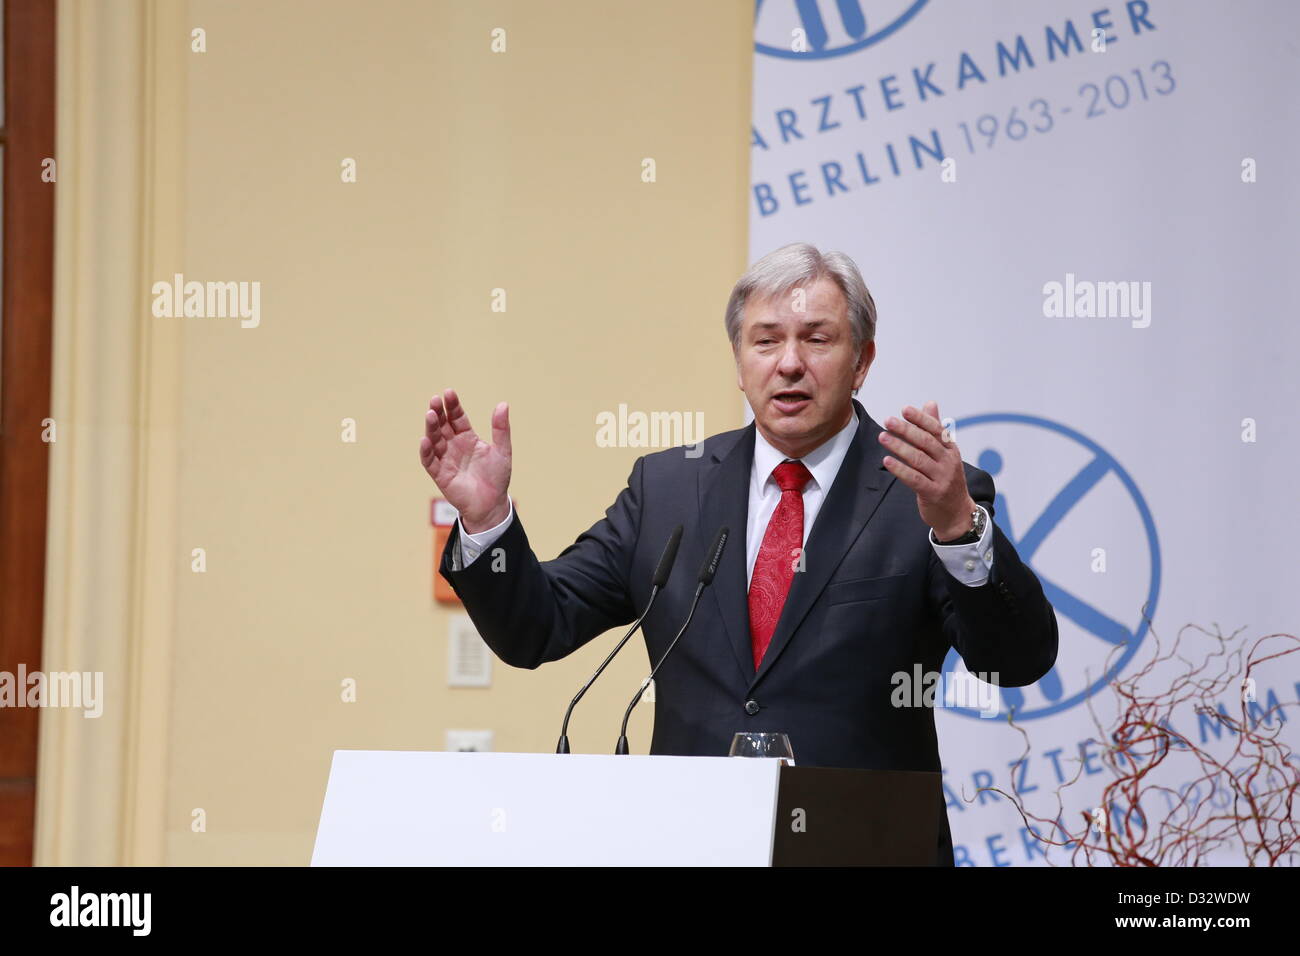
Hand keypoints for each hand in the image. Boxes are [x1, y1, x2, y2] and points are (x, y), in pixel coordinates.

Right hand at [419, 388, 511, 532]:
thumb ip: (501, 429)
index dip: (453, 406)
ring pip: (434, 440)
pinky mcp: (440, 475)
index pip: (457, 418)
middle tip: (435, 400)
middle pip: (442, 426)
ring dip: (431, 428)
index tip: (449, 393)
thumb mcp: (502, 451)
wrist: (492, 504)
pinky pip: (430, 461)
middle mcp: (454, 446)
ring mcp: (445, 459)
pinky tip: (425, 440)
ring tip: (430, 414)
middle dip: (438, 413)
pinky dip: (426, 451)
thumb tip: (503, 404)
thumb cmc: (497, 477)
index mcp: (468, 438)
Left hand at [878, 400, 976, 540]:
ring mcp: (942, 478)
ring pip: (919, 459)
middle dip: (906, 430)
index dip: (921, 419)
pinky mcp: (933, 493)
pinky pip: (914, 479)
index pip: (936, 430)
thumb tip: (930, 403)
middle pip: (926, 442)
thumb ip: (935, 429)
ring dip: (899, 447)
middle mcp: (948, 462)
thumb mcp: (945, 453)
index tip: (905, 409)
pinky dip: (900, 469)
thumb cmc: (947, 480)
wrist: (958, 514)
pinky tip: (887, 461)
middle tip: (889, 421)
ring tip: (883, 437)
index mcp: (950, 450)